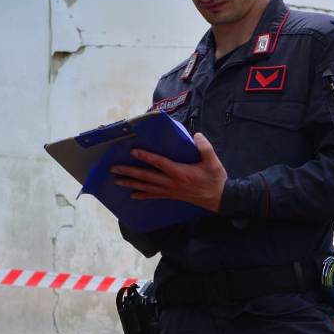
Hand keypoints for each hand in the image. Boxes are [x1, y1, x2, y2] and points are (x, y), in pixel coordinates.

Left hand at [110, 132, 227, 211]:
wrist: (219, 198)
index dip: (146, 156)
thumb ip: (205, 147)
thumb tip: (196, 135)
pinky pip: (153, 196)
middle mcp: (171, 182)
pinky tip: (132, 195)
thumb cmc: (215, 179)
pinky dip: (142, 195)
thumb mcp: (213, 162)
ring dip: (131, 183)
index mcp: (180, 172)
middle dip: (129, 172)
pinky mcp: (171, 196)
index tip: (133, 151)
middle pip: (146, 176)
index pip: (159, 163)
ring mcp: (170, 190)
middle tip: (114, 169)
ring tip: (117, 180)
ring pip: (146, 186)